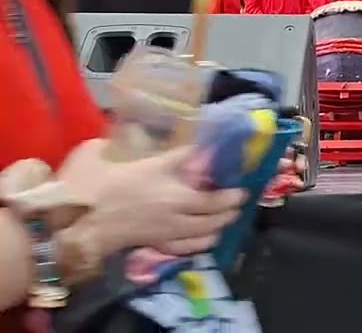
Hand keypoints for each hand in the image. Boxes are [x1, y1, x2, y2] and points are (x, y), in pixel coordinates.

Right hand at [64, 145, 245, 257]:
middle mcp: (178, 217)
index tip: (243, 189)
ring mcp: (167, 234)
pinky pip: (185, 249)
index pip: (215, 199)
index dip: (232, 195)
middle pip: (214, 219)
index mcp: (178, 196)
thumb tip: (201, 147)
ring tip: (225, 219)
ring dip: (218, 227)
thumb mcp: (148, 162)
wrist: (83, 219)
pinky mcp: (154, 245)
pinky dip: (199, 244)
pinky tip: (204, 238)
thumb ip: (177, 155)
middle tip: (237, 203)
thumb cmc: (111, 184)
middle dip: (230, 211)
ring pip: (203, 236)